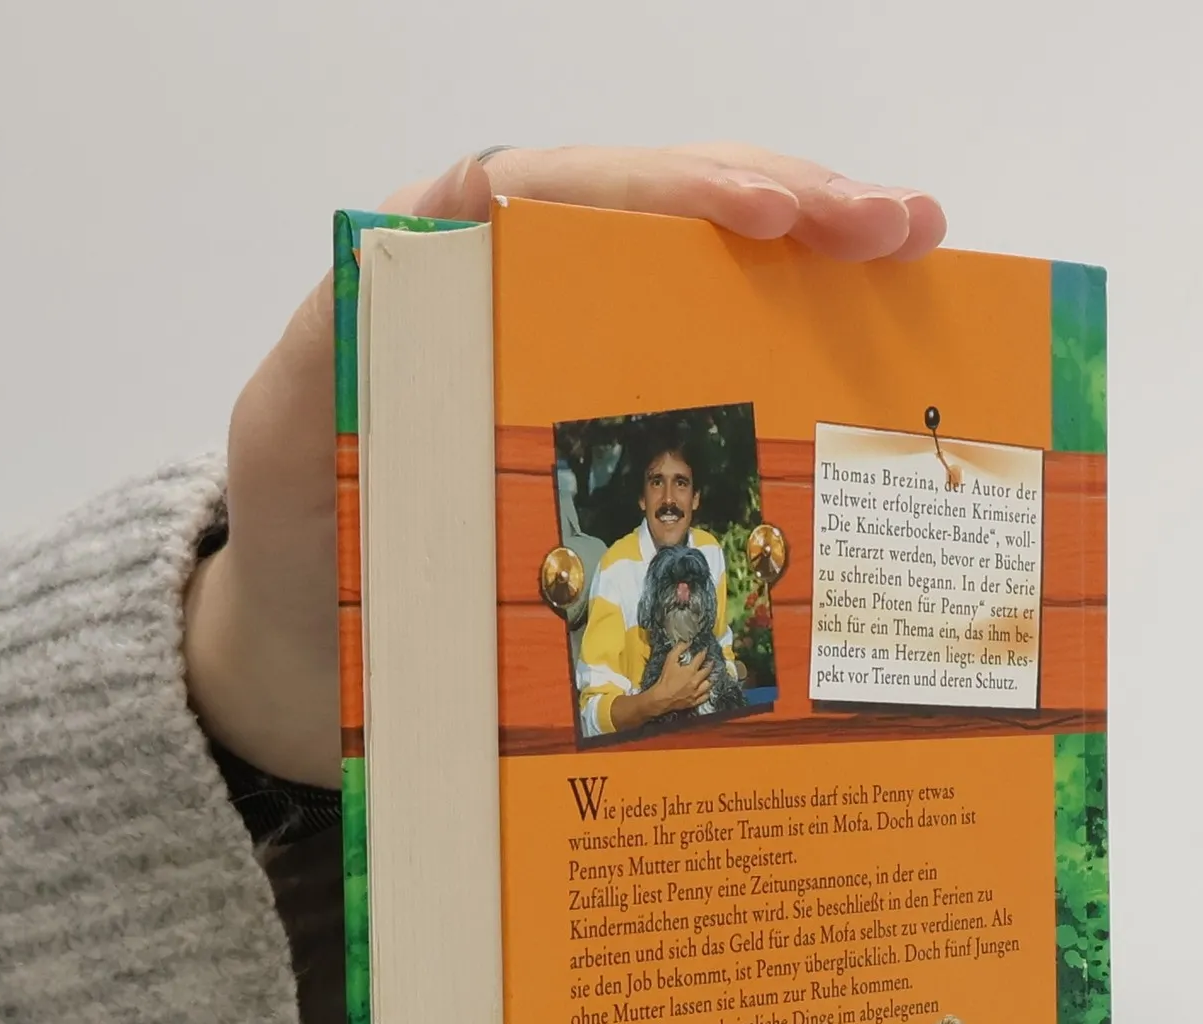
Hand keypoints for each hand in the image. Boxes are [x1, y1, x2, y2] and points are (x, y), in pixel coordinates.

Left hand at [183, 146, 946, 786]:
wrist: (299, 652)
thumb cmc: (295, 543)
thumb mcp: (288, 430)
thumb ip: (340, 343)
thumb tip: (435, 251)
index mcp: (450, 269)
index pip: (576, 191)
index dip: (683, 192)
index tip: (779, 217)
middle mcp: (527, 294)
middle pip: (669, 218)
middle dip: (790, 207)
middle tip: (896, 228)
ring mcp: (581, 365)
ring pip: (709, 286)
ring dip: (816, 269)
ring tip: (914, 254)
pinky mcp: (614, 437)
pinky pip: (712, 380)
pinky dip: (793, 361)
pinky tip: (867, 352)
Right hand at [617, 648, 711, 728]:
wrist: (661, 698)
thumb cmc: (665, 679)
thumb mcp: (669, 661)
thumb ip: (678, 650)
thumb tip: (686, 643)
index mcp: (691, 671)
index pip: (700, 659)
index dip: (703, 653)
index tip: (705, 651)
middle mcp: (696, 681)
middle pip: (707, 671)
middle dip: (709, 665)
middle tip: (711, 662)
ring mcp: (696, 692)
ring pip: (708, 685)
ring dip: (709, 679)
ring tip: (709, 676)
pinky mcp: (694, 701)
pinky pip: (705, 697)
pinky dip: (707, 692)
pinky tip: (706, 690)